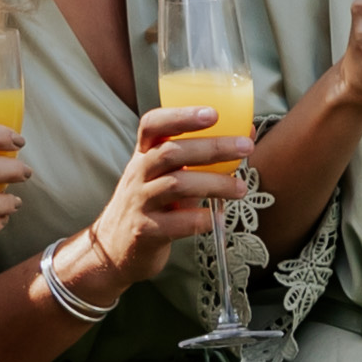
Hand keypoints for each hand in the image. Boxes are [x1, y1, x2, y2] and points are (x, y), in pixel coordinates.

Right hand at [79, 101, 244, 285]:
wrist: (115, 248)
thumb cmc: (151, 203)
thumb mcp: (164, 175)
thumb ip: (198, 157)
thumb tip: (245, 133)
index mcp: (144, 155)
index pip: (152, 125)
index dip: (181, 116)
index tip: (213, 113)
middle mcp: (137, 174)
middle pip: (171, 153)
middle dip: (212, 147)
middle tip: (245, 147)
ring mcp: (139, 203)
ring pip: (176, 185)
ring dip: (214, 184)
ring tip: (240, 189)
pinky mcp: (145, 232)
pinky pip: (176, 223)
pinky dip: (201, 219)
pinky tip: (218, 218)